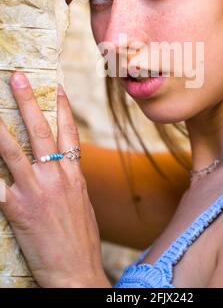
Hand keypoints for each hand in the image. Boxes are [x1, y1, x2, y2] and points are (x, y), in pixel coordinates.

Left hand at [0, 73, 110, 287]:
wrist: (75, 271)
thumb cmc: (80, 240)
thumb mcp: (81, 205)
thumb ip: (68, 183)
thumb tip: (61, 169)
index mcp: (74, 175)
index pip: (68, 133)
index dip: (63, 108)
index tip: (57, 87)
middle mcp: (56, 176)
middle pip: (41, 131)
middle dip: (28, 101)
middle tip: (17, 79)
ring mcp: (36, 190)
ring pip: (13, 149)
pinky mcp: (17, 209)